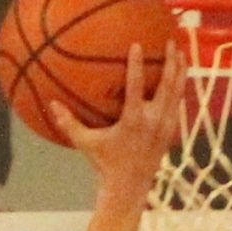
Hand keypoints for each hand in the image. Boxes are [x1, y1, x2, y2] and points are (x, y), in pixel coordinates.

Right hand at [49, 39, 184, 202]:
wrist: (128, 190)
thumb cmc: (104, 166)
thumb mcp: (85, 144)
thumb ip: (69, 124)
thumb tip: (51, 104)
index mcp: (133, 121)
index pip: (137, 86)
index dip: (137, 64)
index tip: (137, 44)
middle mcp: (153, 121)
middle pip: (168, 84)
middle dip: (171, 61)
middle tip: (169, 40)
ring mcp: (164, 127)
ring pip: (177, 93)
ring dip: (180, 71)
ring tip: (180, 52)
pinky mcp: (169, 134)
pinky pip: (177, 105)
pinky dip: (178, 89)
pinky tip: (178, 78)